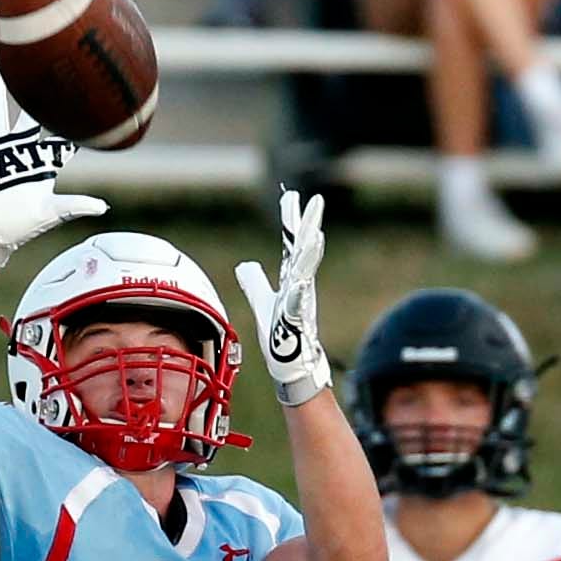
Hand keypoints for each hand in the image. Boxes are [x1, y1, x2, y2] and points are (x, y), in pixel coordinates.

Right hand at [0, 73, 107, 269]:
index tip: (79, 98)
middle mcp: (19, 151)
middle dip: (31, 98)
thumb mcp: (49, 213)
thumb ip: (73, 206)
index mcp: (40, 162)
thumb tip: (102, 207)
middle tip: (36, 74)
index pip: (60, 138)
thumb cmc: (19, 225)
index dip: (70, 123)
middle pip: (27, 117)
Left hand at [234, 189, 331, 407]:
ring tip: (315, 232)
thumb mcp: (261, 301)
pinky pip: (298, 303)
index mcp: (292, 278)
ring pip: (306, 271)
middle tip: (316, 200)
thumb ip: (254, 282)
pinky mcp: (297, 320)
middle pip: (304, 249)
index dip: (291, 221)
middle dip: (309, 225)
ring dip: (310, 252)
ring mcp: (300, 301)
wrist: (289, 363)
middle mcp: (299, 285)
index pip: (292, 244)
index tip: (291, 196)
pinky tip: (300, 281)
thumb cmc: (279, 334)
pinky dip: (300, 292)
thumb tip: (244, 265)